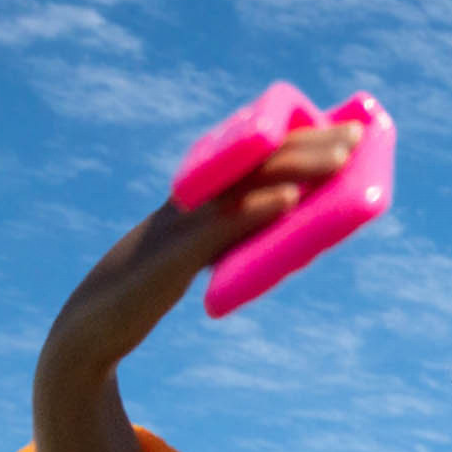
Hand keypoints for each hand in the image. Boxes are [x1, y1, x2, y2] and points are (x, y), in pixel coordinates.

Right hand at [33, 121, 361, 451]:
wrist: (96, 322)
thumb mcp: (205, 253)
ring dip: (295, 167)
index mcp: (200, 195)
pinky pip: (222, 229)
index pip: (253, 156)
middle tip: (355, 135)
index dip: (296, 139)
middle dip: (307, 144)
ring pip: (246, 185)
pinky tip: (292, 201)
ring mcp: (184, 223)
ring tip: (339, 158)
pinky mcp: (176, 256)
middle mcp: (193, 198)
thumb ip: (242, 234)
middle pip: (256, 161)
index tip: (342, 129)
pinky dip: (257, 211)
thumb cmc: (152, 286)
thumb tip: (294, 221)